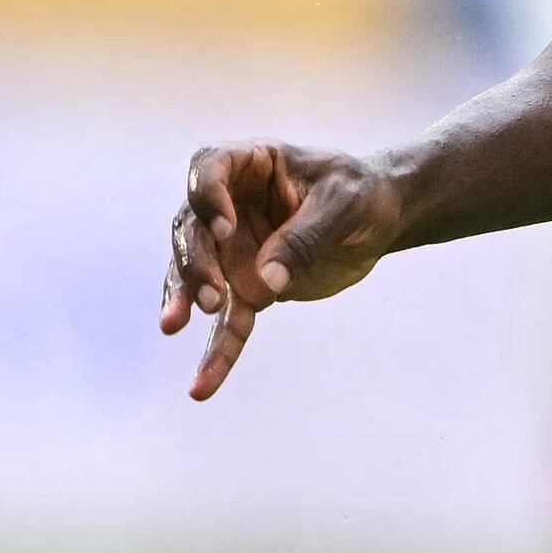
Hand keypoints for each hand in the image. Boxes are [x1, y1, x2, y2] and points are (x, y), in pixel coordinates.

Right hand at [161, 142, 403, 399]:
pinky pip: (228, 324)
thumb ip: (305, 237)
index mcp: (250, 165)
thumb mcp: (343, 205)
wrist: (378, 221)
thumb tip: (266, 282)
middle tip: (209, 298)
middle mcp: (230, 207)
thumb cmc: (360, 195)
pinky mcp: (248, 288)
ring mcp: (233, 249)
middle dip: (194, 263)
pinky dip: (218, 353)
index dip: (208, 196)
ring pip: (197, 275)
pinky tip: (202, 386)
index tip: (223, 225)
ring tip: (174, 326)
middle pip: (193, 229)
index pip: (209, 168)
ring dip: (184, 299)